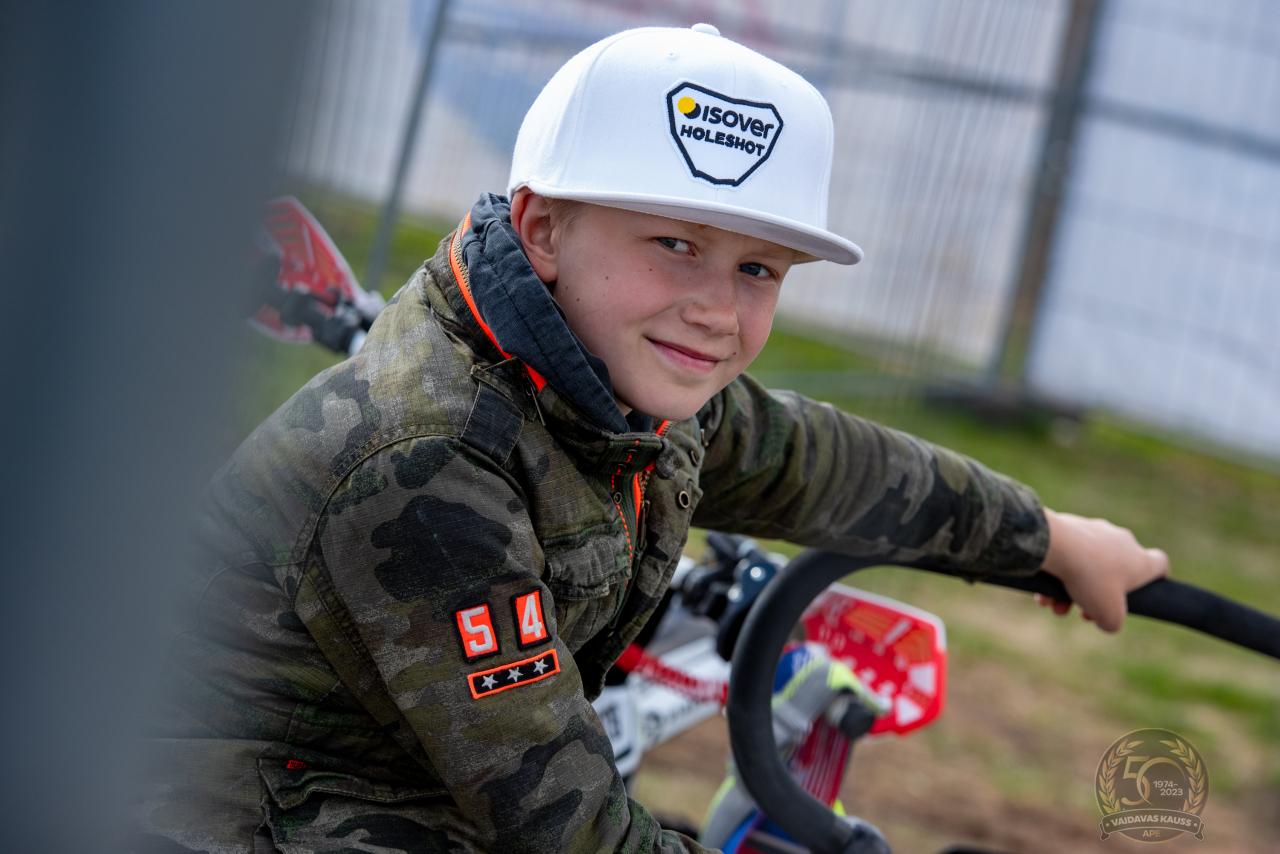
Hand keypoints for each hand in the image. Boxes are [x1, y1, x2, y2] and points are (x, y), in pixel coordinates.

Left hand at [1037, 509, 1169, 632]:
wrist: (1056, 545)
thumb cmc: (1090, 579)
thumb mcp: (1109, 615)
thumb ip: (1114, 622)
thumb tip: (1107, 620)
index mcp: (1139, 559)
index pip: (1159, 563)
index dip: (1156, 578)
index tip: (1145, 589)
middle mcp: (1120, 540)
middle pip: (1113, 573)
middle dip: (1096, 596)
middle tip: (1082, 612)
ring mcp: (1094, 530)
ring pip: (1085, 566)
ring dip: (1070, 590)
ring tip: (1055, 606)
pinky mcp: (1069, 524)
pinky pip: (1065, 554)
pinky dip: (1055, 574)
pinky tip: (1041, 592)